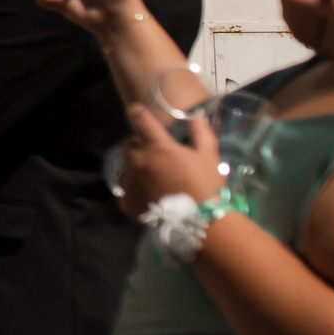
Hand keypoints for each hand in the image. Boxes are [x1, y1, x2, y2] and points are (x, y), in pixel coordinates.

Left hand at [112, 104, 220, 218]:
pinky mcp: (128, 203)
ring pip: (125, 168)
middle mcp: (140, 162)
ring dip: (135, 168)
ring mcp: (132, 183)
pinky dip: (133, 191)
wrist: (202, 223)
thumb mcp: (209, 156)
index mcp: (158, 147)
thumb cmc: (207, 186)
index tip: (138, 111)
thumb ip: (201, 133)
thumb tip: (196, 116)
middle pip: (127, 145)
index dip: (137, 112)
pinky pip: (124, 191)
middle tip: (152, 151)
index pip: (139, 119)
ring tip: (152, 178)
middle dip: (136, 143)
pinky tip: (147, 195)